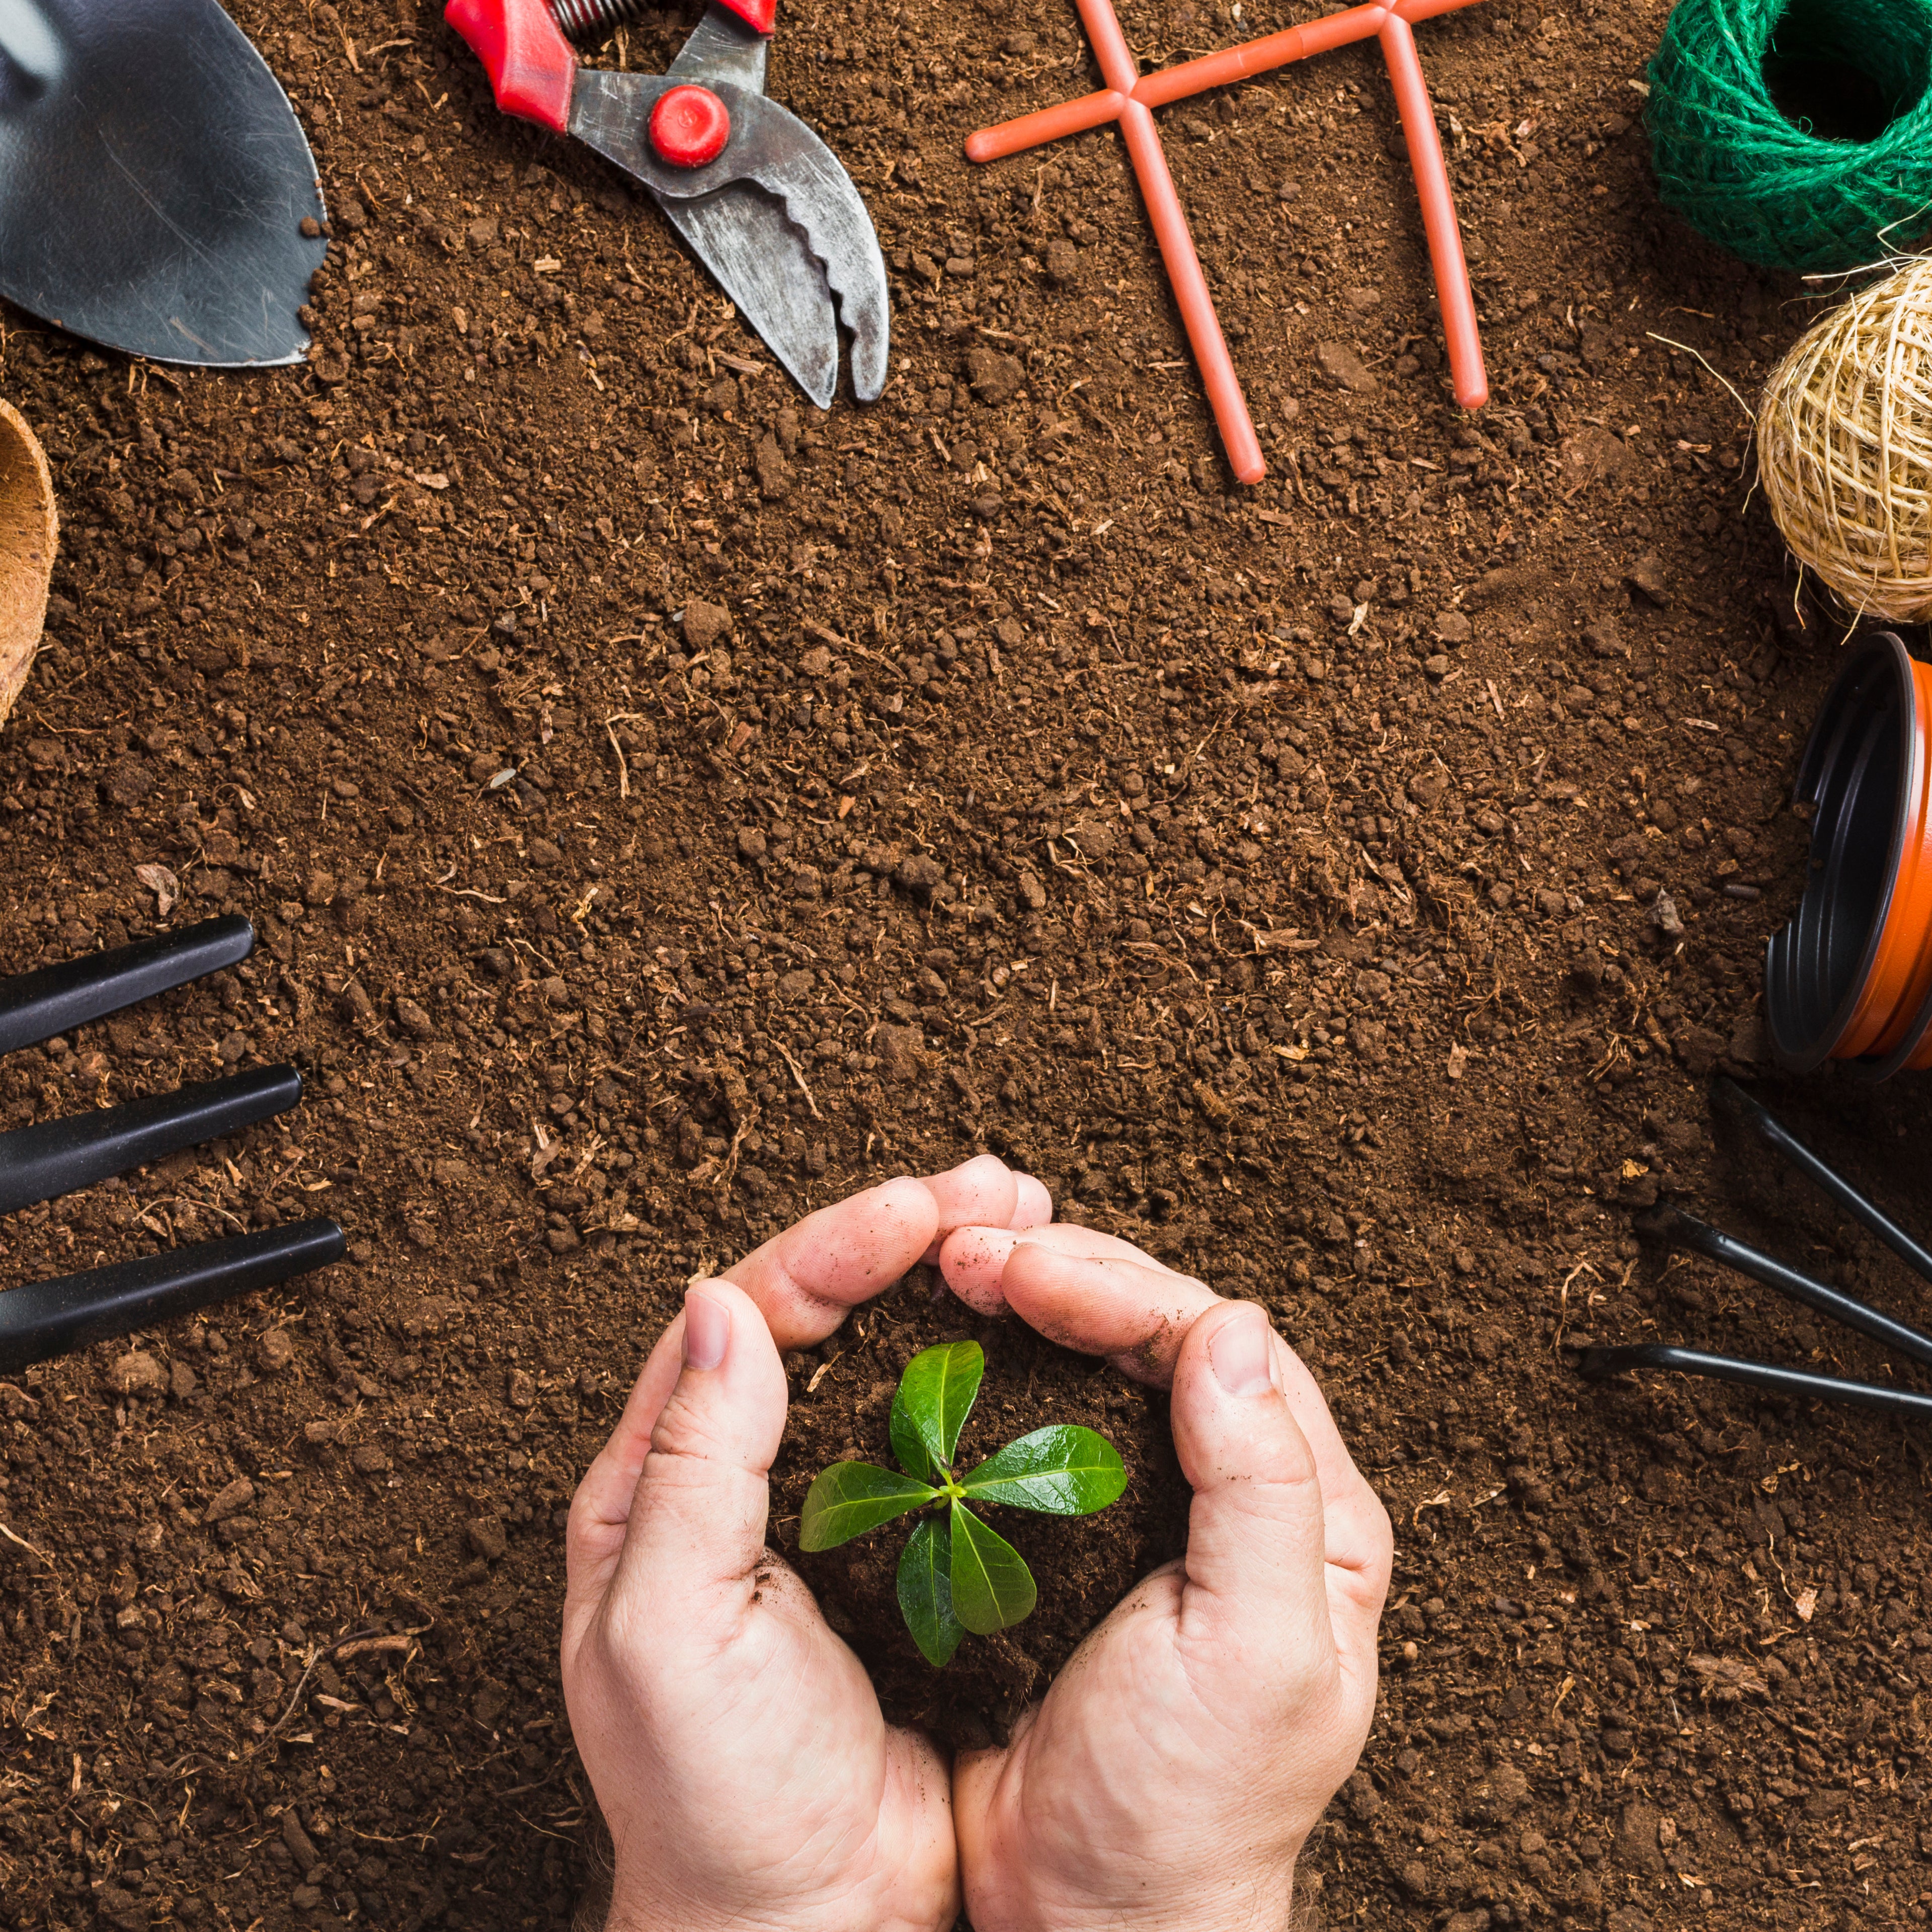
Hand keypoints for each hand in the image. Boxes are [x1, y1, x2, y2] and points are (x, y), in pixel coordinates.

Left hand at [560, 1157, 1048, 1931]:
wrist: (797, 1926)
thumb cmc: (710, 1798)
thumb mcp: (669, 1630)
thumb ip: (689, 1465)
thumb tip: (719, 1307)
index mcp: (660, 1480)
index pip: (748, 1314)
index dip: (835, 1245)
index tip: (922, 1207)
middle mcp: (738, 1475)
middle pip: (822, 1314)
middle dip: (908, 1237)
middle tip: (999, 1187)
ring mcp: (825, 1509)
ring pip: (886, 1359)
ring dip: (954, 1285)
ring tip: (1029, 1226)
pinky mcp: (900, 1551)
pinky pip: (941, 1435)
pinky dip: (987, 1372)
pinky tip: (1040, 1336)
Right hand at [940, 1225, 1392, 1931]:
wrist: (1089, 1921)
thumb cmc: (1186, 1808)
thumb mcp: (1253, 1655)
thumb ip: (1262, 1490)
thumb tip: (1234, 1327)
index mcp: (1314, 1512)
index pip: (1224, 1349)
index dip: (1124, 1290)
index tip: (1022, 1270)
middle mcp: (1244, 1494)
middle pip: (1163, 1335)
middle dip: (1069, 1275)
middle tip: (968, 1252)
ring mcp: (1154, 1511)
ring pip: (1101, 1363)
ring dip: (1028, 1304)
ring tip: (949, 1270)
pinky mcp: (1075, 1537)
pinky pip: (1042, 1422)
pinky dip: (997, 1368)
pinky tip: (947, 1342)